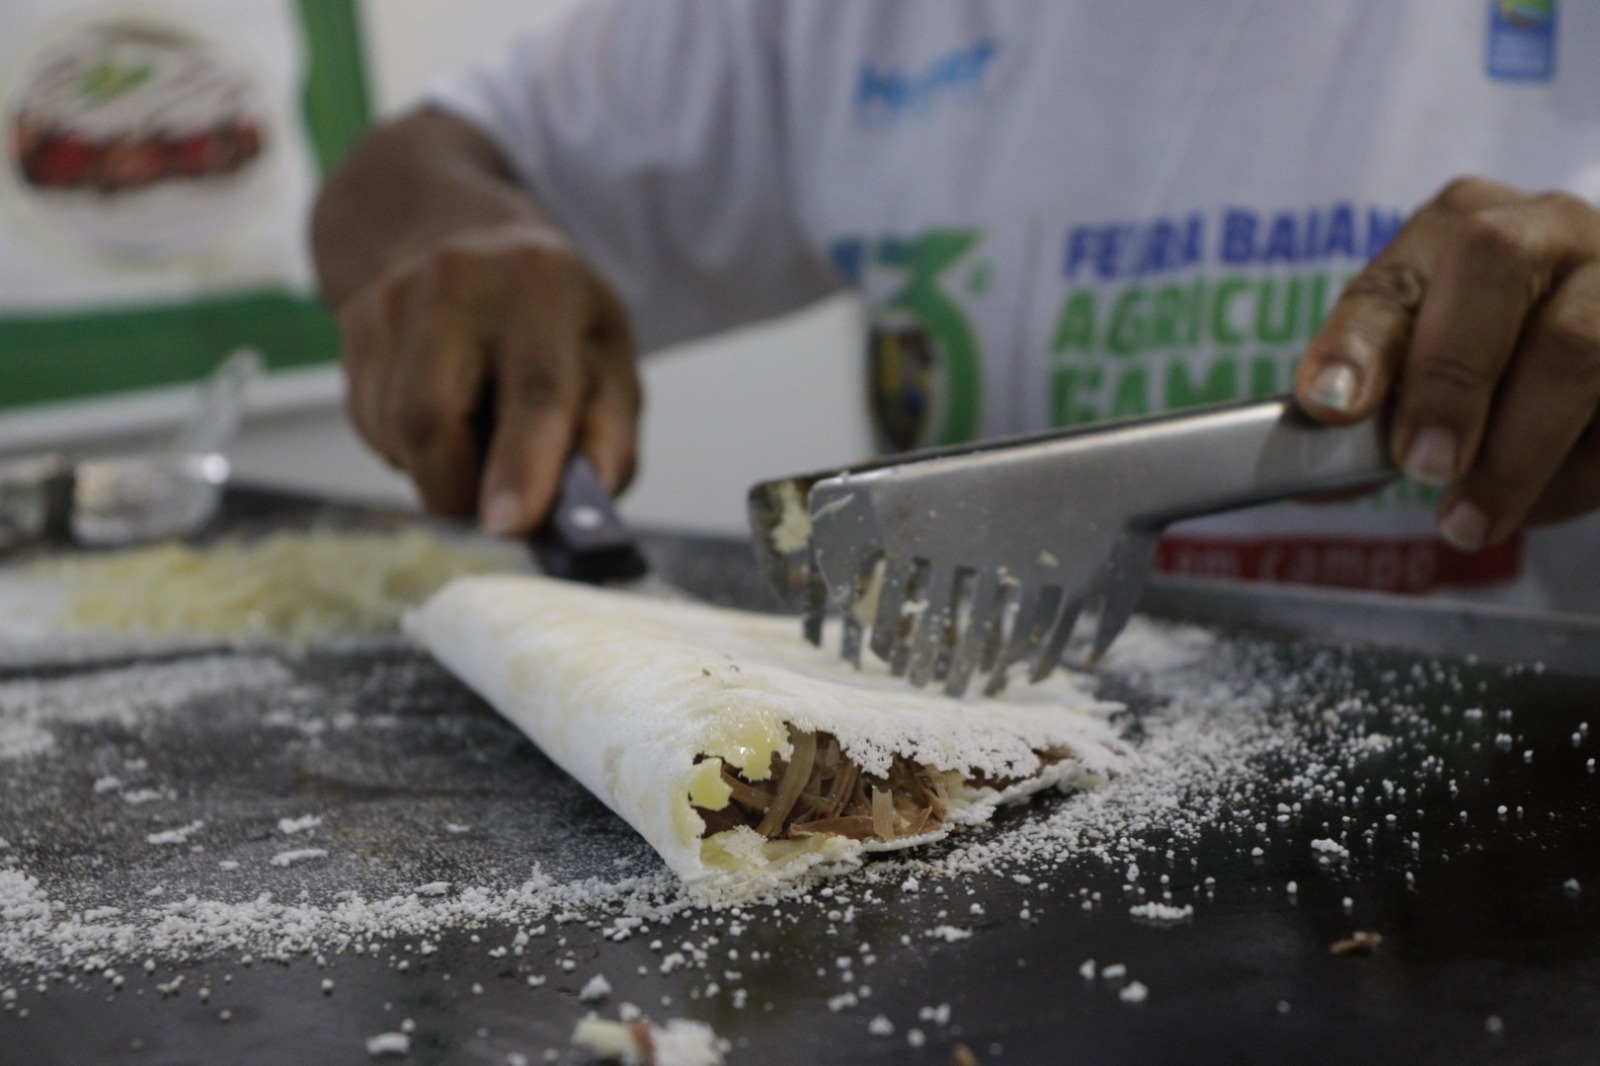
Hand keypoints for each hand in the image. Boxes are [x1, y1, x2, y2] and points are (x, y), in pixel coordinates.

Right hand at [337, 221, 640, 533]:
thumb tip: (573, 518)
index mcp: (545, 288)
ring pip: (393, 433)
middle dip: (458, 488)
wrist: (474, 241)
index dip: (522, 466)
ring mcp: (393, 299)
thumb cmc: (556, 321)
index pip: (534, 389)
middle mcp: (459, 282)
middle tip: (497, 501)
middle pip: (428, 418)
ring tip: (478, 431)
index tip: (510, 523)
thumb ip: (606, 446)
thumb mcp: (611, 369)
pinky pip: (371, 426)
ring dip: (438, 467)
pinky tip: (444, 411)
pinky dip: (410, 447)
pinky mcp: (354, 324)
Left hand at [1295, 177, 1599, 549]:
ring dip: (1515, 455)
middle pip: (1496, 267)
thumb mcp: (1422, 357)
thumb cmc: (1491, 352)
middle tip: (1424, 466)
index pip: (1395, 278)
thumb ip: (1369, 401)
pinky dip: (1574, 478)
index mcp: (1461, 226)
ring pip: (1577, 349)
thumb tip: (1312, 469)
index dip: (1357, 343)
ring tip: (1468, 521)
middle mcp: (1548, 228)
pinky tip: (1537, 501)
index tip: (1331, 406)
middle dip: (1451, 378)